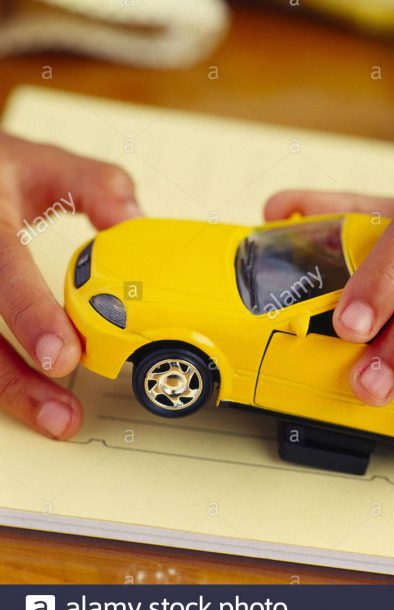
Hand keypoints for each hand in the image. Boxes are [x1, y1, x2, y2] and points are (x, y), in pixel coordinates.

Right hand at [0, 132, 141, 438]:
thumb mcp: (42, 162)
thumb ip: (96, 185)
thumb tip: (136, 221)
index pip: (2, 267)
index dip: (30, 314)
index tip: (62, 356)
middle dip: (16, 382)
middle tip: (62, 416)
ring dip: (9, 390)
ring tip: (54, 417)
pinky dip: (5, 375)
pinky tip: (31, 395)